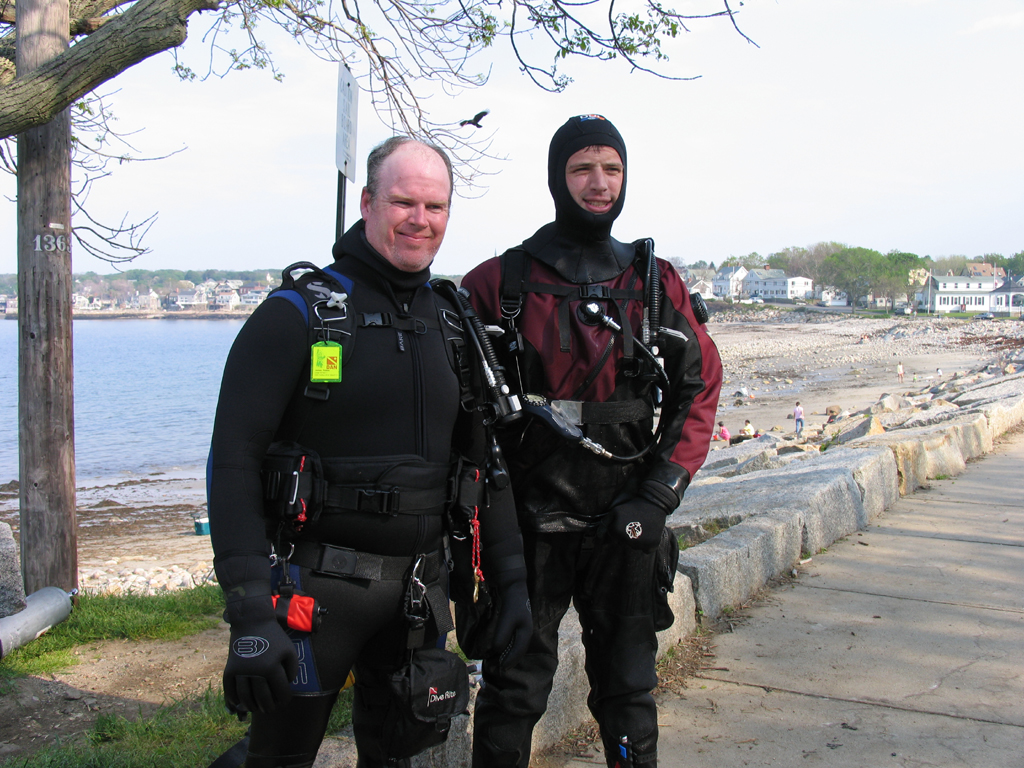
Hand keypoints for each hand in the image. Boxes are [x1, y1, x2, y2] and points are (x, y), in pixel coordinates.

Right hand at [222, 594, 298, 714]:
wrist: (252, 621)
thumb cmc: (274, 636)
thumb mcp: (289, 649)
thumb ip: (293, 668)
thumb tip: (287, 685)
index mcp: (272, 668)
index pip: (280, 691)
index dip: (284, 699)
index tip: (284, 702)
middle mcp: (255, 672)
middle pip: (262, 698)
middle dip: (268, 707)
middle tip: (270, 710)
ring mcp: (241, 671)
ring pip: (245, 697)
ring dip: (251, 706)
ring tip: (256, 709)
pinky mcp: (230, 668)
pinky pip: (229, 689)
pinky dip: (233, 699)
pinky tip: (238, 704)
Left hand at [490, 578, 532, 667]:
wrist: (514, 589)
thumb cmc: (511, 605)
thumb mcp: (506, 621)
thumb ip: (502, 636)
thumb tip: (498, 650)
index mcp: (526, 633)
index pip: (518, 652)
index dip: (510, 661)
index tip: (502, 668)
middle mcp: (526, 633)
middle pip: (519, 651)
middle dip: (511, 660)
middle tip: (501, 668)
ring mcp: (523, 629)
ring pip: (517, 646)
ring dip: (510, 654)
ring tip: (501, 661)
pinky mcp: (519, 626)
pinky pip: (515, 641)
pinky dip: (509, 647)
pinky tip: (502, 649)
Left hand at [608, 496, 667, 551]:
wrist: (653, 502)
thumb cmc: (632, 507)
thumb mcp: (614, 512)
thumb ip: (604, 524)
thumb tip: (598, 537)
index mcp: (617, 532)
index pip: (615, 538)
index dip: (620, 529)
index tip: (626, 521)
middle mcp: (629, 540)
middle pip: (626, 543)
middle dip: (628, 536)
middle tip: (635, 523)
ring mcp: (642, 544)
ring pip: (636, 547)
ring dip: (638, 540)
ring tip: (642, 526)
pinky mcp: (653, 545)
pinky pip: (647, 550)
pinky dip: (648, 544)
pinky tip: (649, 533)